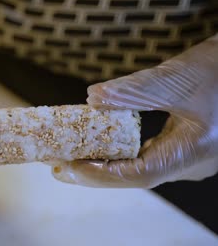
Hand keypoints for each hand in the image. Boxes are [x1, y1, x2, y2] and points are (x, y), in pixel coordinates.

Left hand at [52, 34, 217, 187]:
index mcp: (193, 153)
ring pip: (141, 166)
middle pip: (135, 174)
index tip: (65, 167)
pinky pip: (148, 155)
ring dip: (105, 161)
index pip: (136, 175)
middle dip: (94, 170)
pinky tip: (100, 144)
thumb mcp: (178, 77)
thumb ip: (134, 91)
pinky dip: (121, 151)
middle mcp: (191, 163)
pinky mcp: (187, 146)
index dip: (97, 174)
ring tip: (71, 155)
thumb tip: (92, 97)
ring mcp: (190, 157)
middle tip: (58, 164)